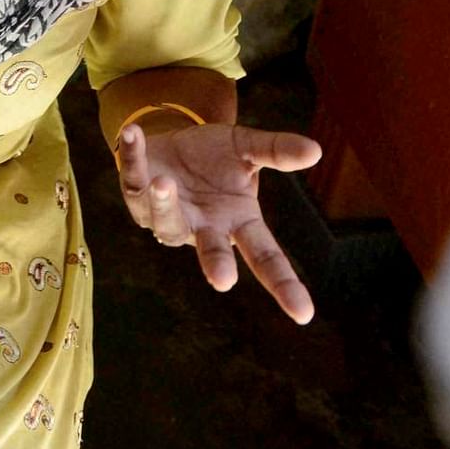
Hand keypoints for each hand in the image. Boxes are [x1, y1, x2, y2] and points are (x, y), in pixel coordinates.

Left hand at [115, 122, 322, 323]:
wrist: (174, 143)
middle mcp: (202, 227)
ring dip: (163, 204)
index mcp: (237, 222)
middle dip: (216, 263)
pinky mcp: (136, 194)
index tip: (304, 314)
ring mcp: (167, 215)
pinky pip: (133, 178)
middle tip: (223, 280)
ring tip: (164, 183)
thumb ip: (276, 151)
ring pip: (164, 220)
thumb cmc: (215, 157)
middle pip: (211, 251)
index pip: (266, 258)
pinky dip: (133, 157)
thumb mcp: (247, 148)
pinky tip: (133, 134)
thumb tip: (316, 151)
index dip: (284, 285)